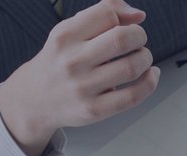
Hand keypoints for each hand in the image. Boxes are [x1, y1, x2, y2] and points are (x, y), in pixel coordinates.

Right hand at [0, 0, 158, 155]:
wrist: (35, 98)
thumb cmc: (60, 60)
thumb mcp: (70, 31)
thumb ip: (102, 13)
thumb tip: (138, 14)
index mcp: (65, 36)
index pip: (107, 14)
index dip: (124, 17)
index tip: (127, 25)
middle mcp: (72, 61)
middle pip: (122, 39)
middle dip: (140, 36)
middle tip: (138, 42)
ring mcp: (82, 87)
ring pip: (131, 67)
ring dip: (146, 59)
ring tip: (142, 59)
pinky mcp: (94, 110)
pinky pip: (132, 96)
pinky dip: (150, 83)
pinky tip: (150, 76)